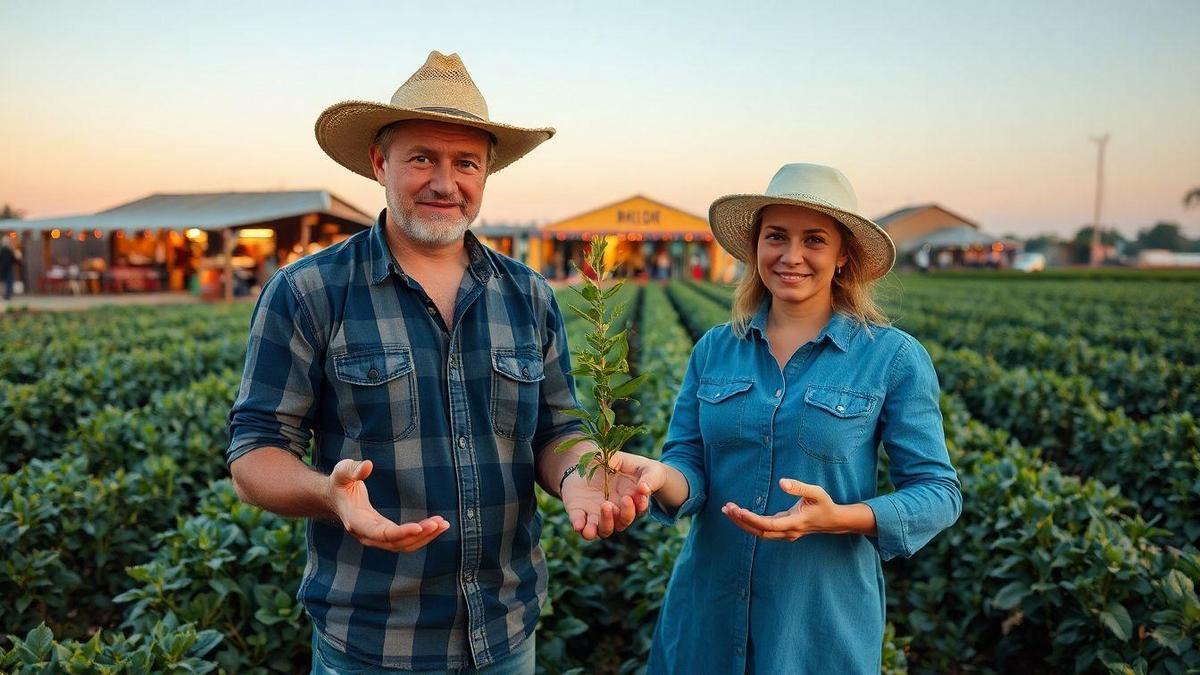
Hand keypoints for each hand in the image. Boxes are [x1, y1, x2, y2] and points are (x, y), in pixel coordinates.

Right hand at [328, 459, 448, 551]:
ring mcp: (375, 538)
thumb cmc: (339, 483)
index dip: (401, 532)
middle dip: (419, 535)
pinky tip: (435, 525)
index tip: (420, 527)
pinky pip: (404, 541)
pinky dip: (421, 536)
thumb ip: (353, 469)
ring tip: (443, 524)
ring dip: (424, 537)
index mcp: (356, 521)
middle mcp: (366, 534)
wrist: (335, 497)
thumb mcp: (342, 472)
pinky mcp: (384, 535)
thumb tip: (368, 465)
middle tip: (440, 523)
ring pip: (403, 545)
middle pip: (396, 543)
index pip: (381, 533)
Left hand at [560, 451, 653, 540]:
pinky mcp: (580, 510)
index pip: (638, 511)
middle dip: (625, 514)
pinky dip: (580, 526)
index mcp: (633, 505)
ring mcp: (597, 514)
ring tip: (606, 507)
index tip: (641, 496)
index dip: (640, 506)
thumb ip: (649, 478)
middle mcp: (616, 513)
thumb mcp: (646, 469)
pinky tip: (579, 526)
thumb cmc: (630, 467)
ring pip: (603, 530)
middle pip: (621, 523)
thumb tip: (644, 488)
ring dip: (605, 524)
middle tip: (625, 498)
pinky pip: (579, 522)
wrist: (600, 458)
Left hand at [722, 478, 841, 540]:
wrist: (833, 521)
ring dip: (743, 523)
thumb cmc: (824, 504)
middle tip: (727, 508)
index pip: (768, 525)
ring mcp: (785, 533)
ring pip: (759, 532)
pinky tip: (739, 514)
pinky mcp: (783, 530)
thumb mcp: (816, 492)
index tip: (738, 510)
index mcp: (795, 523)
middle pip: (759, 531)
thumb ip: (799, 487)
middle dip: (741, 521)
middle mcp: (788, 531)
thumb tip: (781, 482)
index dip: (752, 519)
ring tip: (728, 510)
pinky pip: (763, 530)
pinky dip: (750, 522)